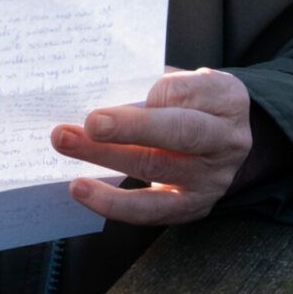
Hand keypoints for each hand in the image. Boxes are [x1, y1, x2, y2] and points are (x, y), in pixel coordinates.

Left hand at [50, 67, 251, 225]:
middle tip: (90, 123)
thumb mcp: (182, 83)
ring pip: (157, 168)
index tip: (118, 88)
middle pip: (179, 132)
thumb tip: (93, 87)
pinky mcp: (193, 206)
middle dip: (131, 127)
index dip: (152, 92)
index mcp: (225, 97)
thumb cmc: (190, 104)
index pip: (187, 90)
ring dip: (105, 157)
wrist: (223, 143)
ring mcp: (212, 178)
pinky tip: (81, 189)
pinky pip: (151, 210)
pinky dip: (112, 202)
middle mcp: (226, 139)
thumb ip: (148, 83)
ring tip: (67, 144)